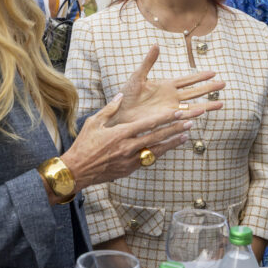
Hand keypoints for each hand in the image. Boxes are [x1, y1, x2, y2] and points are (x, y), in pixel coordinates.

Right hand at [60, 94, 194, 192]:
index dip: (166, 118)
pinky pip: (148, 160)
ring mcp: (130, 160)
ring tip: (185, 136)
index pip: (149, 124)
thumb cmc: (84, 145)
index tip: (178, 112)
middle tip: (190, 122)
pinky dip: (159, 153)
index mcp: (121, 133)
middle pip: (158, 137)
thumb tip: (120, 96)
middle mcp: (128, 147)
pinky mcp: (129, 169)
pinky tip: (167, 148)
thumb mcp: (93, 122)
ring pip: (157, 150)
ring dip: (172, 142)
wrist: (77, 171)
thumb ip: (110, 109)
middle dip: (175, 129)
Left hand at [114, 45, 224, 126]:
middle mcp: (172, 97)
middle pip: (195, 92)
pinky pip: (183, 115)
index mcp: (166, 85)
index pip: (188, 79)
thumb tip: (156, 45)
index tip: (213, 72)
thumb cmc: (126, 95)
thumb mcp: (138, 76)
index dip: (200, 76)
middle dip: (209, 88)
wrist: (119, 112)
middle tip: (224, 84)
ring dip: (207, 104)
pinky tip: (204, 111)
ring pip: (193, 106)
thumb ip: (148, 62)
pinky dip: (194, 114)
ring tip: (221, 103)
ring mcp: (171, 108)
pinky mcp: (167, 118)